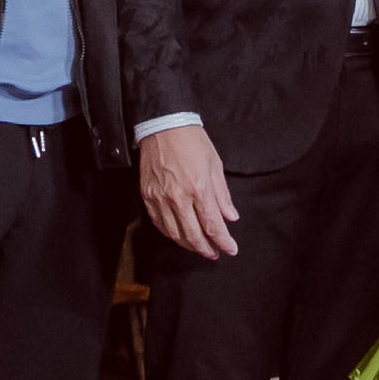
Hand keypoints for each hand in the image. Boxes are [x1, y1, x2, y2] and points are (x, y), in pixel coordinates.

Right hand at [137, 123, 241, 261]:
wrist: (163, 126)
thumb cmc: (191, 141)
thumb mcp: (214, 165)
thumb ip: (222, 195)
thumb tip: (230, 216)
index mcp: (199, 188)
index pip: (213, 225)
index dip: (223, 241)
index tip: (231, 248)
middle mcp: (178, 197)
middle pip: (193, 235)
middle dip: (207, 249)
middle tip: (215, 253)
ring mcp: (160, 198)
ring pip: (174, 234)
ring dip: (188, 245)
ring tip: (199, 247)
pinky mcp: (148, 196)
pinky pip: (159, 224)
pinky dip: (170, 234)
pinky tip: (179, 235)